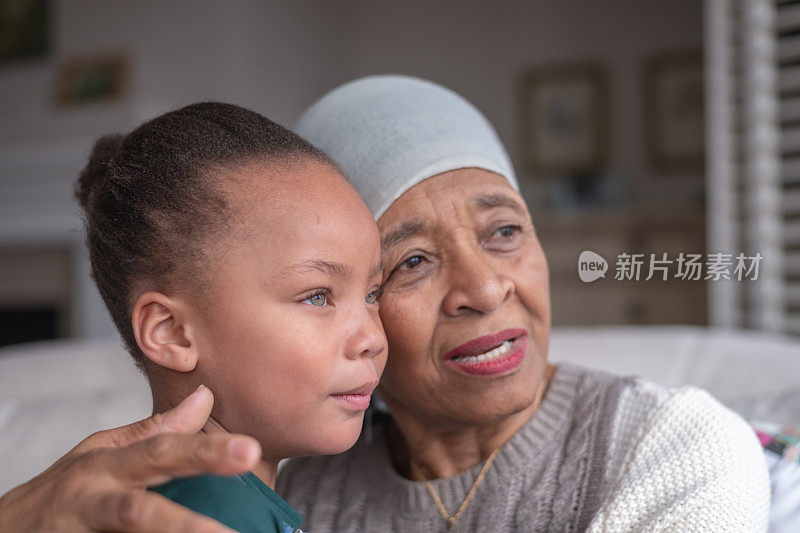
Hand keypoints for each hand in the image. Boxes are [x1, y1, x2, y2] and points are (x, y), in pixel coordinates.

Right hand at [0, 385, 259, 531]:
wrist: (5, 532)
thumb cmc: (64, 489)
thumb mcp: (103, 453)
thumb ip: (154, 431)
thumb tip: (206, 397)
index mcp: (108, 466)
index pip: (162, 452)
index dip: (205, 450)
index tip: (250, 450)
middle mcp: (95, 501)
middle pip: (142, 512)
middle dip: (187, 523)